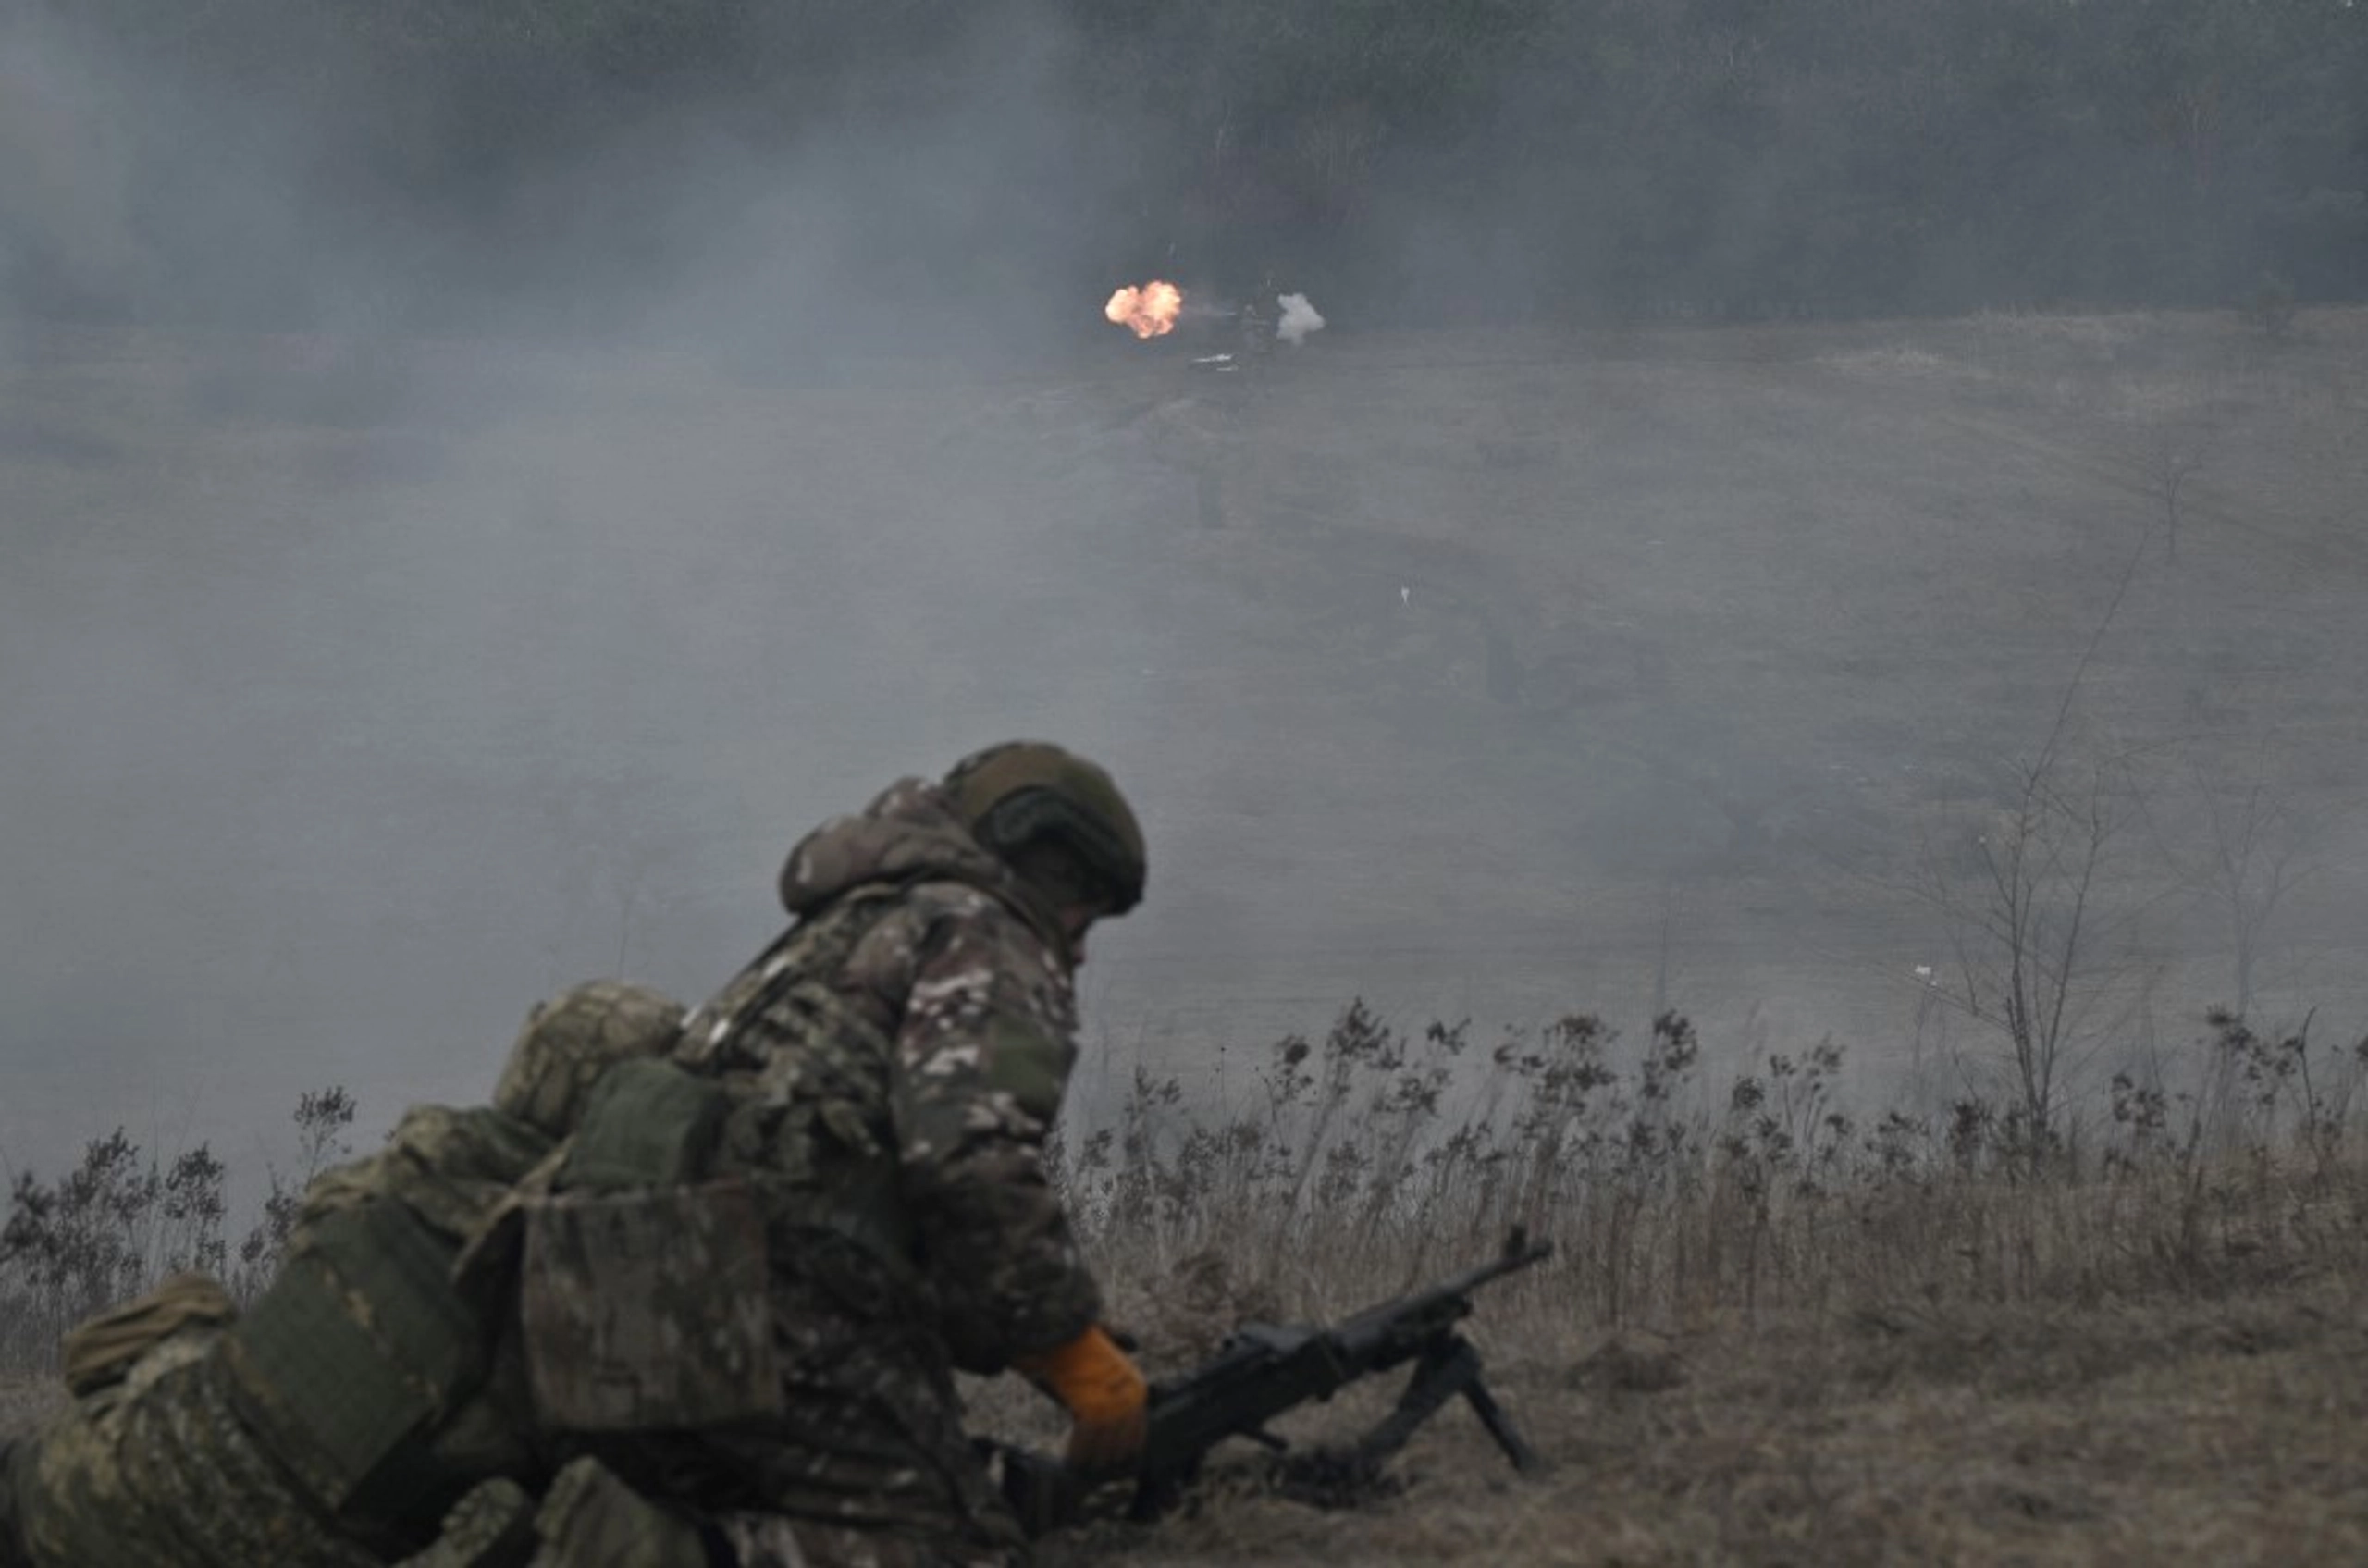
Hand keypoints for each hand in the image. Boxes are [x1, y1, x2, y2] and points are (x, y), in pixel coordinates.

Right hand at [1013, 1324, 1148, 1479]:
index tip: (1123, 1459)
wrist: (1052, 1328)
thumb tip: (1136, 1343)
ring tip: (1083, 1469)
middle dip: (1111, 1455)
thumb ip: (1120, 1341)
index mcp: (1134, 1382)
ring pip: (1104, 1441)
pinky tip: (1071, 1459)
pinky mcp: (1089, 1406)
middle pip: (1122, 1437)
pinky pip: (1085, 1438)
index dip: (1129, 1444)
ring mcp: (1110, 1402)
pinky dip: (1077, 1450)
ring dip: (1093, 1457)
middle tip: (1100, 1470)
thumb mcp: (1104, 1335)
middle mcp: (1128, 1394)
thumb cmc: (1075, 1333)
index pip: (1138, 1425)